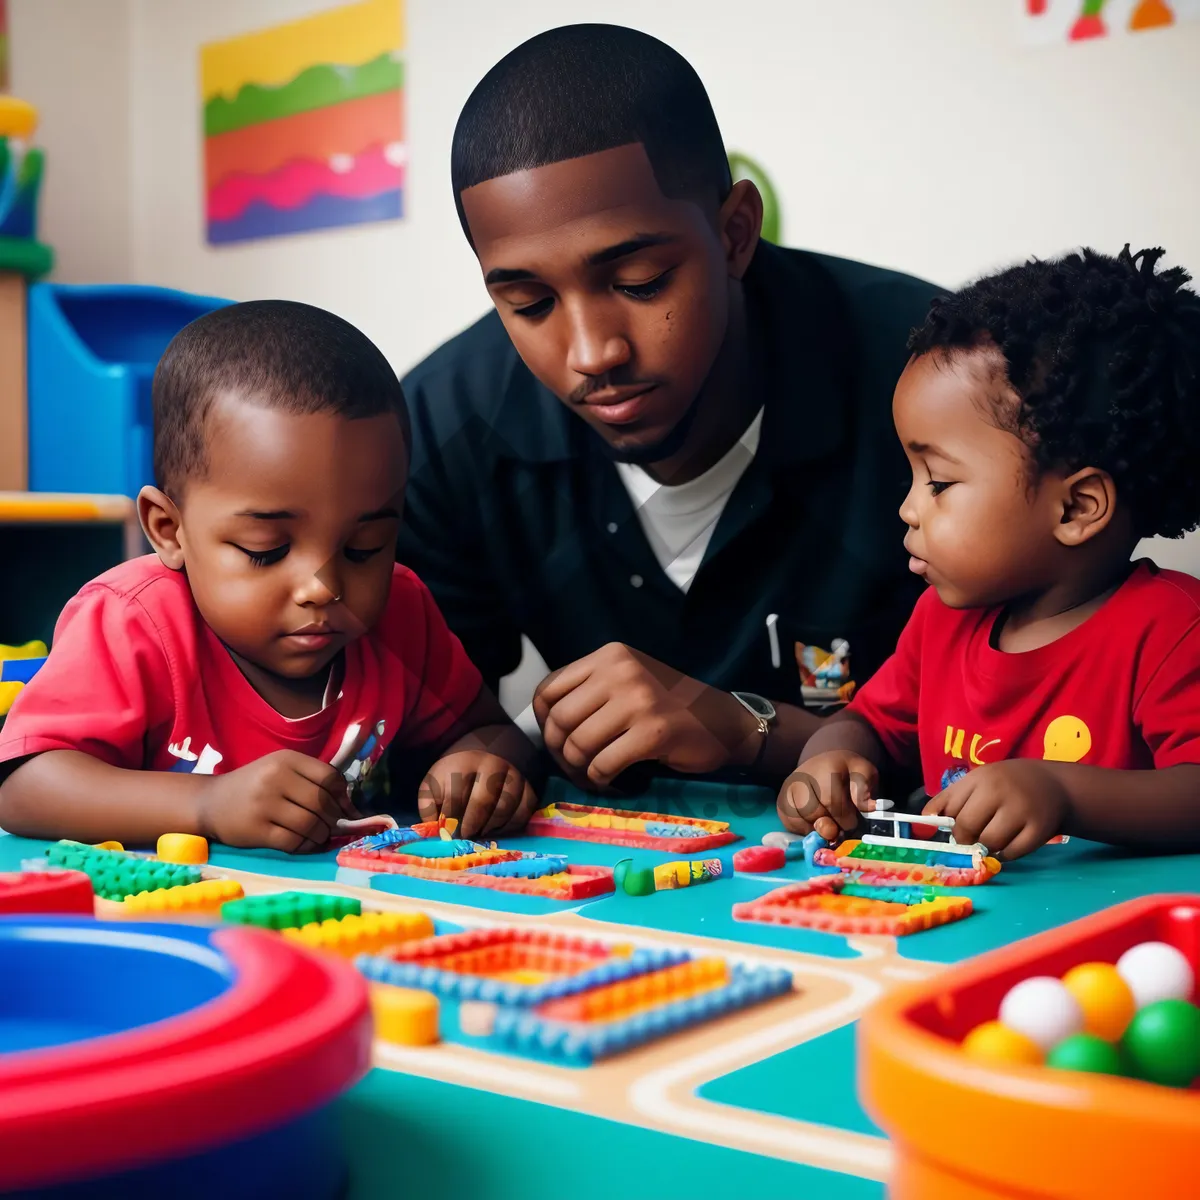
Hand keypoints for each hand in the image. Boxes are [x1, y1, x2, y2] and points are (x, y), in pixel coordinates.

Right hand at [198, 750, 359, 852]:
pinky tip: (303, 843)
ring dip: (321, 834)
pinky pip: (293, 842)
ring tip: (317, 834)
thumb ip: (314, 781)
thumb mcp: (282, 771)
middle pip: (322, 802)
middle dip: (333, 818)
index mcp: (286, 759)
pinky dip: (305, 846)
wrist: (210, 803)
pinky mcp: (256, 830)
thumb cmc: (255, 786)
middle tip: (330, 826)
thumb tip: (352, 808)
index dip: (342, 795)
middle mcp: (275, 778)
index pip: (329, 777)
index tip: (344, 808)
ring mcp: (264, 804)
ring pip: (311, 824)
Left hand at [418, 750, 538, 840]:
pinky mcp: (528, 787)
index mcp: (463, 764)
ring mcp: (514, 775)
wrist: (484, 754)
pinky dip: (511, 826)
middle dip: (472, 826)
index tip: (448, 835)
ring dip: (491, 827)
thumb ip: (428, 808)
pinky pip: (524, 813)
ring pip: (505, 809)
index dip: (450, 821)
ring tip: (480, 831)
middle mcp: (492, 766)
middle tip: (466, 837)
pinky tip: (498, 828)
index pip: (456, 797)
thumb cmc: (454, 775)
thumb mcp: (434, 785)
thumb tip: (436, 833)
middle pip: (483, 802)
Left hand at [532, 643, 759, 788]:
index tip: (558, 742)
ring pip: (578, 744)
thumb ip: (591, 691)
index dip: (543, 724)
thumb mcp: (628, 681)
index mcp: (609, 656)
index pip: (548, 690)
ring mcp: (638, 700)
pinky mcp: (653, 732)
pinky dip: (601, 780)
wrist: (725, 722)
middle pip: (559, 720)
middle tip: (575, 768)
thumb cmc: (671, 706)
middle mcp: (621, 671)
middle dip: (560, 752)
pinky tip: (611, 782)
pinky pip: (603, 764)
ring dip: (580, 770)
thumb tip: (546, 726)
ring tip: (593, 776)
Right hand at [777, 749, 876, 841]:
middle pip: (813, 812)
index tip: (853, 821)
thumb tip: (867, 807)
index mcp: (826, 768)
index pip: (832, 802)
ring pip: (799, 820)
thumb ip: (866, 789)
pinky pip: (790, 824)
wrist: (825, 765)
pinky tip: (814, 823)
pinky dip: (804, 829)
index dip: (845, 819)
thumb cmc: (847, 774)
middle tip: (839, 827)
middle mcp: (802, 776)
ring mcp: (788, 789)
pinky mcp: (781, 802)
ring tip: (827, 823)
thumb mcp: (863, 774)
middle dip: (830, 826)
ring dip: (816, 829)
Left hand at [923, 759, 1068, 860]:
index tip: (956, 829)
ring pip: (989, 843)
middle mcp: (1000, 792)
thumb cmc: (1005, 784)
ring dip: (985, 847)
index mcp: (980, 778)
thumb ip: (948, 799)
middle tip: (973, 837)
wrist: (1055, 785)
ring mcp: (1022, 811)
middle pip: (968, 828)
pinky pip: (1012, 853)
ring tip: (992, 837)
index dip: (951, 825)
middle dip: (965, 839)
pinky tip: (1009, 843)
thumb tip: (922, 823)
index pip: (952, 811)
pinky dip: (1005, 854)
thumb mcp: (976, 782)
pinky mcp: (1040, 830)